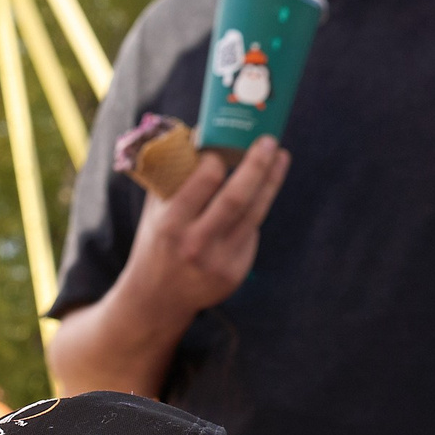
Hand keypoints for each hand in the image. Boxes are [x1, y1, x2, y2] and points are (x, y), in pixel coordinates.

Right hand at [116, 135, 289, 326]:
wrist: (155, 300)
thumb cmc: (156, 244)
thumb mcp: (155, 212)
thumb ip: (174, 177)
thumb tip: (200, 134)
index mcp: (170, 224)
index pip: (205, 179)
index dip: (219, 158)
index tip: (225, 148)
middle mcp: (194, 244)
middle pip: (238, 196)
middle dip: (258, 164)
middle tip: (269, 141)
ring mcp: (217, 262)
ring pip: (254, 213)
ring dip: (271, 181)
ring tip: (280, 158)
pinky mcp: (234, 273)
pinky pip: (251, 234)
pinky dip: (254, 214)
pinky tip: (255, 201)